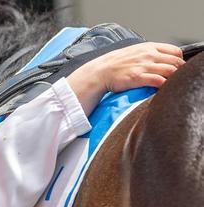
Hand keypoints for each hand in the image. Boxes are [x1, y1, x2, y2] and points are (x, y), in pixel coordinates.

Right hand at [67, 42, 183, 114]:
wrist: (98, 72)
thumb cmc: (115, 65)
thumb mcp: (133, 52)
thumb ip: (148, 53)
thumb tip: (161, 60)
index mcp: (148, 47)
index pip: (175, 52)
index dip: (178, 61)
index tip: (174, 69)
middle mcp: (148, 54)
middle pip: (176, 62)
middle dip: (178, 72)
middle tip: (172, 80)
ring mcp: (143, 66)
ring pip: (171, 71)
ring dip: (173, 79)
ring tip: (168, 86)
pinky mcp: (138, 77)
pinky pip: (159, 81)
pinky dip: (164, 86)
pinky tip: (160, 90)